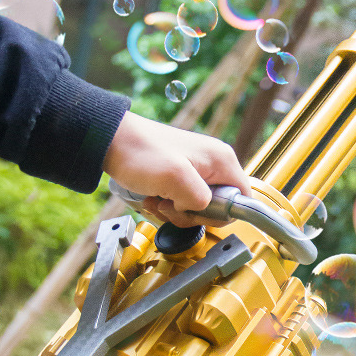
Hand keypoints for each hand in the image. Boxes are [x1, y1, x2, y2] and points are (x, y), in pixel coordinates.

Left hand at [103, 111, 251, 227]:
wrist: (111, 141)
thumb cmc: (140, 153)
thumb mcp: (175, 179)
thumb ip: (201, 199)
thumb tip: (206, 210)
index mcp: (222, 161)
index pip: (243, 200)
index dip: (221, 214)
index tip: (195, 212)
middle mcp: (215, 164)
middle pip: (219, 206)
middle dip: (192, 214)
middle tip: (170, 206)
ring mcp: (198, 169)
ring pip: (199, 207)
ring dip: (176, 211)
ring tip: (157, 200)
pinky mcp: (182, 175)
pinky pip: (184, 201)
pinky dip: (168, 205)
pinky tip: (153, 198)